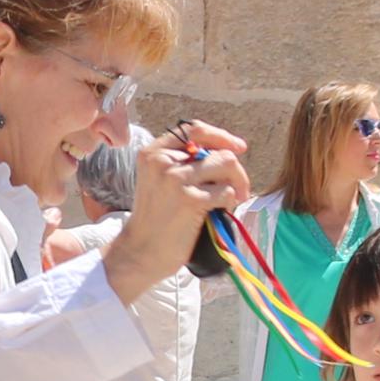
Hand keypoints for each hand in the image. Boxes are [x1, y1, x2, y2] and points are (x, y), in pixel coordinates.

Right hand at [104, 118, 250, 300]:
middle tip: (239, 189)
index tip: (238, 147)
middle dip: (236, 170)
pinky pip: (227, 191)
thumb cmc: (156, 219)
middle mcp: (162, 161)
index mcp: (153, 153)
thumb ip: (184, 163)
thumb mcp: (160, 180)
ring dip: (237, 184)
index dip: (221, 136)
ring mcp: (175, 179)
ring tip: (231, 200)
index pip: (194, 129)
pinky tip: (218, 212)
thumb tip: (228, 152)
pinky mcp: (190, 200)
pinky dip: (229, 202)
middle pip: (218, 150)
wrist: (140, 252)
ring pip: (227, 165)